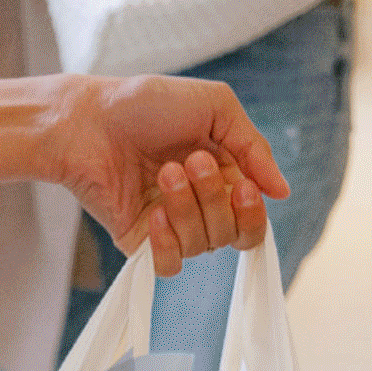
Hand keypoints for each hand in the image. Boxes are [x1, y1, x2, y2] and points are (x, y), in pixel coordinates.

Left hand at [53, 74, 290, 276]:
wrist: (89, 120)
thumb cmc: (147, 104)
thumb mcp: (216, 107)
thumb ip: (254, 148)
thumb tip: (282, 193)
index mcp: (222, 176)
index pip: (251, 218)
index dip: (252, 211)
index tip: (241, 184)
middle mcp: (198, 206)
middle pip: (230, 234)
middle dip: (215, 199)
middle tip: (190, 161)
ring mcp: (168, 226)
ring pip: (200, 246)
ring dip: (187, 208)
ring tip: (162, 172)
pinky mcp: (138, 242)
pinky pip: (169, 266)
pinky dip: (167, 243)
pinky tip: (154, 215)